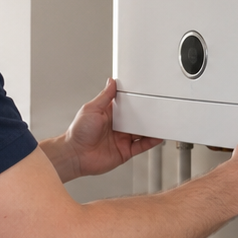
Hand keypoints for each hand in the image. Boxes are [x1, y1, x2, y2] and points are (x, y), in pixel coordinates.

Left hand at [43, 79, 161, 181]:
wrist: (75, 155)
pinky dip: (151, 141)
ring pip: (142, 132)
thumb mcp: (91, 108)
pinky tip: (157, 136)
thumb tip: (111, 82)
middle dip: (147, 115)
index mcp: (109, 114)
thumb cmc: (78, 133)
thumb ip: (104, 96)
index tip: (145, 96)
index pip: (127, 106)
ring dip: (151, 128)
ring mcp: (121, 139)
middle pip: (137, 119)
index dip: (136, 102)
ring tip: (162, 122)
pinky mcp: (125, 151)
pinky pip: (141, 146)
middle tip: (157, 109)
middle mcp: (117, 127)